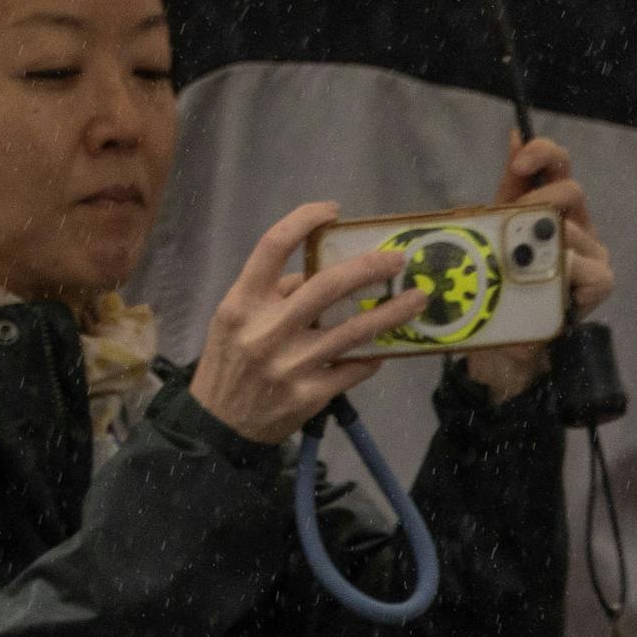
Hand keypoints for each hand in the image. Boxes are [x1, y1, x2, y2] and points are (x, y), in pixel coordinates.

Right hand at [190, 204, 410, 447]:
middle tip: (398, 259)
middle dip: (368, 267)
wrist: (219, 424)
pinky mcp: (311, 394)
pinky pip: (354, 368)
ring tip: (417, 300)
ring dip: (391, 313)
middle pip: (325, 285)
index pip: (272, 246)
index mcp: (242, 302)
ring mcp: (291, 364)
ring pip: (354, 330)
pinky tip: (386, 348)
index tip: (332, 212)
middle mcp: (266, 329)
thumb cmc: (228, 361)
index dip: (303, 221)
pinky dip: (373, 355)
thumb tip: (315, 274)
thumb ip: (270, 294)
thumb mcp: (233, 320)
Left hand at [462, 135, 611, 406]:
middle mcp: (581, 225)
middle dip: (534, 202)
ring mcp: (595, 254)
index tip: (517, 163)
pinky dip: (559, 271)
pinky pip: (583, 266)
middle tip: (509, 227)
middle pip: (569, 191)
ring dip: (538, 244)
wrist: (504, 335)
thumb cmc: (501, 277)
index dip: (543, 153)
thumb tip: (515, 135)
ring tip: (516, 267)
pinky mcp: (601, 283)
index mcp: (556, 206)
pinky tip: (543, 283)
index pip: (560, 164)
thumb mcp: (496, 228)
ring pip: (571, 229)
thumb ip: (510, 187)